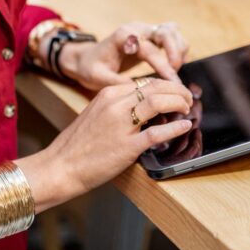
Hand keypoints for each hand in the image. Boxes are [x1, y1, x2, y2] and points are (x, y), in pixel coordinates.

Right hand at [16, 78, 194, 210]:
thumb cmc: (77, 145)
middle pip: (155, 88)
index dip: (166, 85)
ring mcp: (121, 124)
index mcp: (107, 94)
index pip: (145, 82)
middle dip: (177, 90)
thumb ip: (117, 107)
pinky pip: (156, 132)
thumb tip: (145, 107)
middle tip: (188, 98)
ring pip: (157, 102)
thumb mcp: (95, 114)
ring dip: (178, 103)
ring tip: (188, 107)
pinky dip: (174, 127)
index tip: (176, 92)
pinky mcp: (126, 146)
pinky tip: (184, 125)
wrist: (60, 167)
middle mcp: (115, 104)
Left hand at [60, 21, 189, 90]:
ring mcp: (145, 30)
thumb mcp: (97, 77)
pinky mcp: (151, 36)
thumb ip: (117, 82)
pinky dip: (178, 50)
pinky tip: (173, 68)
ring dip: (179, 51)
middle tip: (175, 76)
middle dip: (175, 53)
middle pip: (167, 31)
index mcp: (124, 36)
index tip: (171, 82)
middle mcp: (137, 29)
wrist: (87, 59)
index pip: (149, 48)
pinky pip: (172, 37)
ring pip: (173, 32)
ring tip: (174, 73)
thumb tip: (140, 89)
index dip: (162, 65)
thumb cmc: (91, 68)